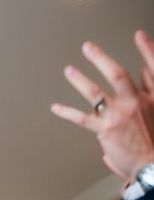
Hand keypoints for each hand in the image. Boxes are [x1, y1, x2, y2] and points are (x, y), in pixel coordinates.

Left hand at [51, 33, 153, 181]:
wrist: (150, 164)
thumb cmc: (153, 138)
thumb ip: (150, 88)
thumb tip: (142, 70)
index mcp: (148, 97)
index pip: (151, 68)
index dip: (147, 49)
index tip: (138, 35)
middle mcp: (133, 103)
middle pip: (117, 75)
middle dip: (101, 58)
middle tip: (88, 47)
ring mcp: (118, 116)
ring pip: (95, 93)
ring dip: (79, 80)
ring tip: (69, 70)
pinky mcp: (105, 130)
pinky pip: (82, 118)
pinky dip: (67, 112)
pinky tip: (55, 107)